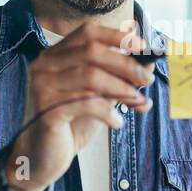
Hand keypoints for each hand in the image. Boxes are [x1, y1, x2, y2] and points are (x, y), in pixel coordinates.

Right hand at [5, 22, 154, 190]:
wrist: (43, 157)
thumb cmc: (71, 124)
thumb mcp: (99, 97)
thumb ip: (119, 79)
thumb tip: (149, 64)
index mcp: (55, 55)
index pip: (87, 33)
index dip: (117, 36)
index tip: (142, 47)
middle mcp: (44, 65)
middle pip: (92, 51)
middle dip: (125, 64)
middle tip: (147, 80)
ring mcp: (42, 85)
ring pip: (90, 75)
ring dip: (121, 88)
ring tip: (137, 102)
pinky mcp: (46, 109)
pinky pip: (85, 103)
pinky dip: (108, 112)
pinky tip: (116, 122)